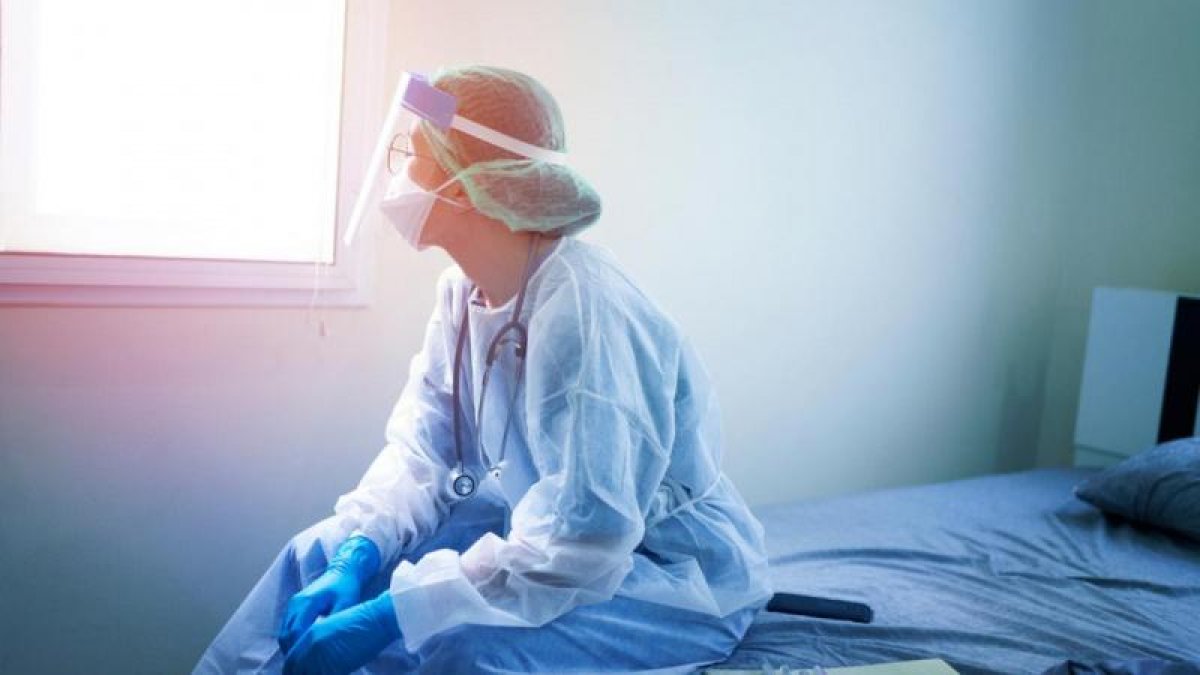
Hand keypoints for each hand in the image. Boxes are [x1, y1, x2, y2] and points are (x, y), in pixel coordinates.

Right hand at [278, 536, 381, 653]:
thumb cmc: (346, 586)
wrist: (343, 570)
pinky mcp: (295, 606)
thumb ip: (335, 622)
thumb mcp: (346, 604)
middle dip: (291, 652)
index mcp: (307, 602)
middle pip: (286, 634)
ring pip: (284, 632)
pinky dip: (291, 639)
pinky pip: (287, 627)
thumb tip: (329, 642)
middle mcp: (296, 603)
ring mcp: (293, 604)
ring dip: (290, 646)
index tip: (304, 662)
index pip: (295, 632)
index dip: (297, 650)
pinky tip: (300, 649)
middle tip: (300, 666)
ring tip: (300, 661)